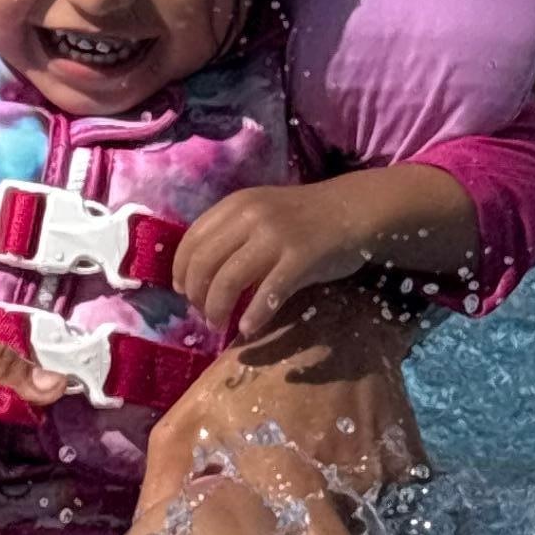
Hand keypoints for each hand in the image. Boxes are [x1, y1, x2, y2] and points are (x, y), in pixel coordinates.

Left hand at [172, 165, 480, 341]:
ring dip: (218, 309)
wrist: (354, 210)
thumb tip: (197, 273)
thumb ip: (231, 235)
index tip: (183, 292)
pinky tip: (249, 329)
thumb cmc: (304, 218)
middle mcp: (251, 217)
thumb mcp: (261, 214)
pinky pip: (267, 294)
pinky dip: (253, 316)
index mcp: (236, 205)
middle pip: (204, 264)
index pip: (191, 240)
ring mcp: (276, 237)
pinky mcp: (300, 258)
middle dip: (197, 296)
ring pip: (228, 280)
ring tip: (220, 325)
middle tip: (203, 315)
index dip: (181, 271)